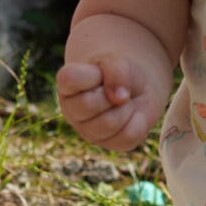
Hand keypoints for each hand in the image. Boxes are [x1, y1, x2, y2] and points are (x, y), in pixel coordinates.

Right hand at [56, 34, 171, 152]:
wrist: (138, 87)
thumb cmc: (119, 72)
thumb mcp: (117, 61)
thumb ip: (115, 71)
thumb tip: (119, 99)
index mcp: (67, 85)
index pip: (71, 79)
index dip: (93, 74)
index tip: (101, 72)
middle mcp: (72, 111)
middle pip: (89, 105)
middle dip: (111, 92)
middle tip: (116, 89)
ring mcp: (89, 131)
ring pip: (109, 124)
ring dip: (126, 107)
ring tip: (125, 101)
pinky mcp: (112, 144)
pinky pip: (128, 136)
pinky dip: (139, 121)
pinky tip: (132, 114)